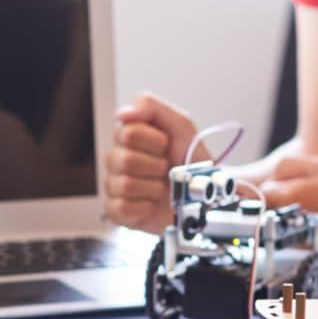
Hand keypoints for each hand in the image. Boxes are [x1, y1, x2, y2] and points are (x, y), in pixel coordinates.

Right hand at [106, 93, 198, 231]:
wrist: (203, 194)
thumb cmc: (190, 160)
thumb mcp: (180, 125)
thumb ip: (150, 107)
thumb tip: (122, 112)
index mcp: (127, 137)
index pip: (127, 133)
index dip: (154, 141)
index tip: (165, 145)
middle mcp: (117, 160)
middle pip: (125, 160)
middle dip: (155, 166)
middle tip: (165, 168)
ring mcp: (115, 186)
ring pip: (125, 185)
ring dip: (152, 187)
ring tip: (161, 187)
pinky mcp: (117, 211)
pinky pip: (122, 207)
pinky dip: (144, 207)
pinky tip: (151, 202)